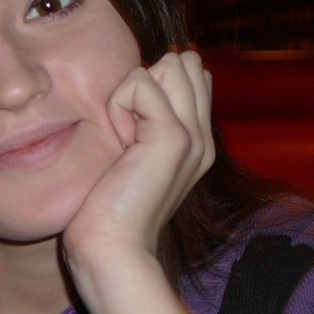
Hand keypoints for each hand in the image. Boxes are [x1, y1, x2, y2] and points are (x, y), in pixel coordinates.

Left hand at [62, 50, 214, 273]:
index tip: (133, 130)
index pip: (193, 73)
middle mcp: (203, 137)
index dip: (155, 84)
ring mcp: (193, 136)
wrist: (113, 250)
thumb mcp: (131, 158)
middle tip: (129, 131)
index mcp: (198, 141)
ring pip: (170, 64)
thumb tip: (140, 84)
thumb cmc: (110, 209)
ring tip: (125, 138)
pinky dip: (119, 105)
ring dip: (132, 93)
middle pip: (185, 62)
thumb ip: (143, 124)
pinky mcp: (171, 137)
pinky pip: (141, 82)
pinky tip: (120, 143)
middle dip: (147, 82)